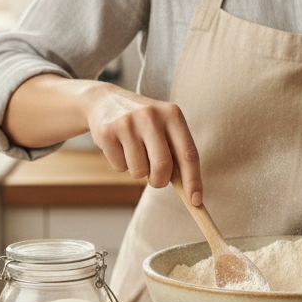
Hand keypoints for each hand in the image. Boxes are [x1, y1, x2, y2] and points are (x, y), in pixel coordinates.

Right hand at [82, 83, 202, 204]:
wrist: (106, 101)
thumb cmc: (144, 122)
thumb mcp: (164, 126)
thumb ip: (176, 152)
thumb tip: (190, 192)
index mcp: (173, 114)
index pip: (188, 153)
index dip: (193, 180)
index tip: (195, 201)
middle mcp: (151, 116)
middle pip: (163, 167)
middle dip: (160, 181)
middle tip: (155, 178)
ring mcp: (128, 123)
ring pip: (139, 172)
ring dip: (138, 171)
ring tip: (134, 151)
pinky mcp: (107, 132)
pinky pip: (120, 168)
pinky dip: (121, 164)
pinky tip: (119, 146)